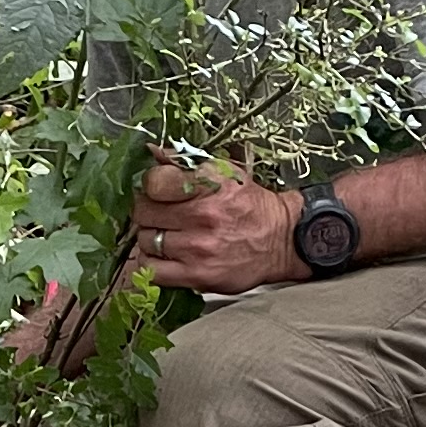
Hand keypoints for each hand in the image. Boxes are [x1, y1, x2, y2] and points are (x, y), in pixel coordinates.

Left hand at [128, 153, 302, 294]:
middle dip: (148, 211)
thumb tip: (151, 151)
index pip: (154, 182)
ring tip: (168, 235)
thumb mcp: (225, 173)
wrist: (281, 241)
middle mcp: (203, 216)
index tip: (156, 191)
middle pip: (144, 212)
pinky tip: (164, 256)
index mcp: (210, 185)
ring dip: (151, 238)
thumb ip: (186, 162)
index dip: (150, 186)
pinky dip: (152, 262)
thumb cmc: (251, 206)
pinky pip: (152, 270)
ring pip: (145, 241)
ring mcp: (198, 248)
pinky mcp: (197, 275)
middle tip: (161, 214)